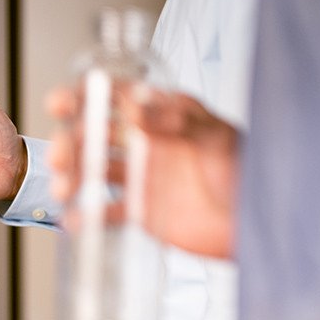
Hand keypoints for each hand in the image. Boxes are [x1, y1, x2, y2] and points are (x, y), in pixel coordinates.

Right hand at [46, 86, 238, 257]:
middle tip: (60, 156)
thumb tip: (137, 107)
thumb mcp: (216, 137)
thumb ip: (175, 121)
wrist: (259, 223)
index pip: (116, 97)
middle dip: (71, 143)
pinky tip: (75, 220)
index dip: (84, 97)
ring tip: (64, 189)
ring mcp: (141, 178)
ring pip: (94, 172)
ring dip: (73, 177)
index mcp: (163, 115)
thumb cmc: (248, 171)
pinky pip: (107, 213)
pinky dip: (87, 217)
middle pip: (95, 136)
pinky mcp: (141, 211)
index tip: (60, 102)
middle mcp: (146, 143)